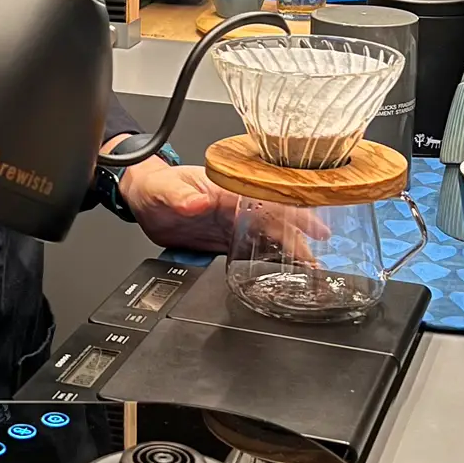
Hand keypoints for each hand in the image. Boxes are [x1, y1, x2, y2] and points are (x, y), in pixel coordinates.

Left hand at [113, 158, 329, 259]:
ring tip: (311, 274)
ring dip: (290, 254)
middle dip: (300, 242)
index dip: (294, 215)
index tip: (316, 227)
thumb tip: (199, 202)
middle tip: (320, 264)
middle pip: (276, 225)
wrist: (143, 200)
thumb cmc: (157, 186)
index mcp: (230, 191)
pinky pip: (252, 253)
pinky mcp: (224, 242)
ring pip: (268, 240)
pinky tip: (284, 276)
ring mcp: (232, 226)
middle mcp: (236, 208)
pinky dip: (270, 263)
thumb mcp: (166, 189)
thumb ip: (181, 197)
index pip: (269, 202)